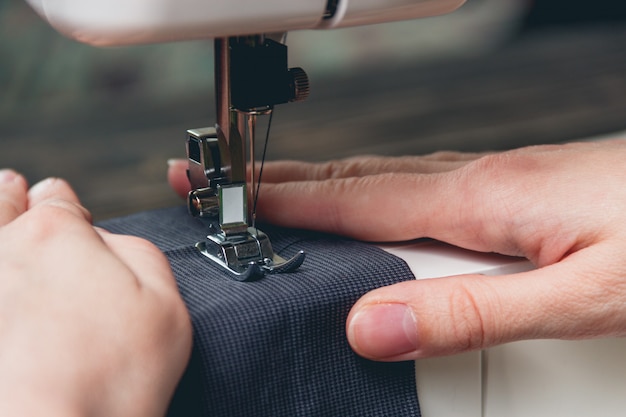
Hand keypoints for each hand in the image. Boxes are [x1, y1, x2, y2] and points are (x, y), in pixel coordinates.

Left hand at [0, 170, 191, 415]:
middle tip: (15, 194)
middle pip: (2, 203)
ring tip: (2, 215)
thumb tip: (109, 238)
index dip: (65, 203)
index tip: (66, 211)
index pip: (57, 198)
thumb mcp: (166, 305)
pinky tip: (7, 277)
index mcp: (57, 235)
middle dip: (13, 197)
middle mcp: (1, 250)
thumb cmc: (109, 382)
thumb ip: (139, 252)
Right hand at [168, 139, 625, 360]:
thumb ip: (470, 312)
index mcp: (474, 201)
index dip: (280, 200)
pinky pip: (405, 182)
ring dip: (311, 182)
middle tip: (221, 178)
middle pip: (349, 179)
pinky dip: (358, 188)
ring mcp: (484, 178)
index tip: (225, 195)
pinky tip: (355, 199)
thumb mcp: (577, 294)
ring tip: (266, 189)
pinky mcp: (499, 186)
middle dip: (276, 180)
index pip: (349, 201)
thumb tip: (369, 326)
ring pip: (374, 176)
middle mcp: (469, 179)